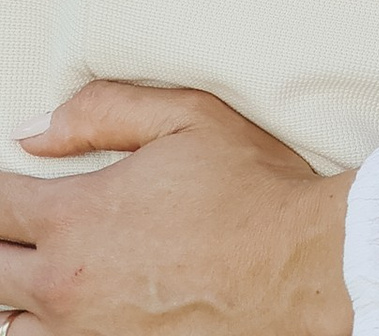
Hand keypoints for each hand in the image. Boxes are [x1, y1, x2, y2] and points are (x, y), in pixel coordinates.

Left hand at [1, 81, 352, 335]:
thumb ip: (102, 112)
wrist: (300, 266)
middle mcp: (66, 285)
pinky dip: (47, 327)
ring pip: (11, 322)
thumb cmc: (250, 190)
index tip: (11, 183)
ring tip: (38, 269)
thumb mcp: (187, 117)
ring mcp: (84, 333)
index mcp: (77, 218)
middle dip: (1, 242)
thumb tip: (34, 132)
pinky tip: (69, 308)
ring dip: (16, 294)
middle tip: (18, 225)